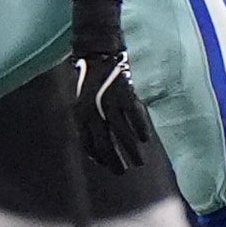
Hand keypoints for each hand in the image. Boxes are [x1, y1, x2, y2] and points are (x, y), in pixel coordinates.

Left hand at [70, 50, 154, 173]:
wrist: (99, 54)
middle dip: (114, 161)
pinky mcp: (125, 94)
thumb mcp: (83, 102)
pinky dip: (140, 128)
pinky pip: (134, 116)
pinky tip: (145, 140)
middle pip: (104, 143)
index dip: (97, 157)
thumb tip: (94, 151)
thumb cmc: (91, 81)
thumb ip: (88, 123)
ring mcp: (109, 103)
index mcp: (81, 113)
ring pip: (121, 134)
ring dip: (130, 151)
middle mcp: (94, 111)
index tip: (106, 166)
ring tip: (138, 163)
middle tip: (123, 172)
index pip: (87, 143)